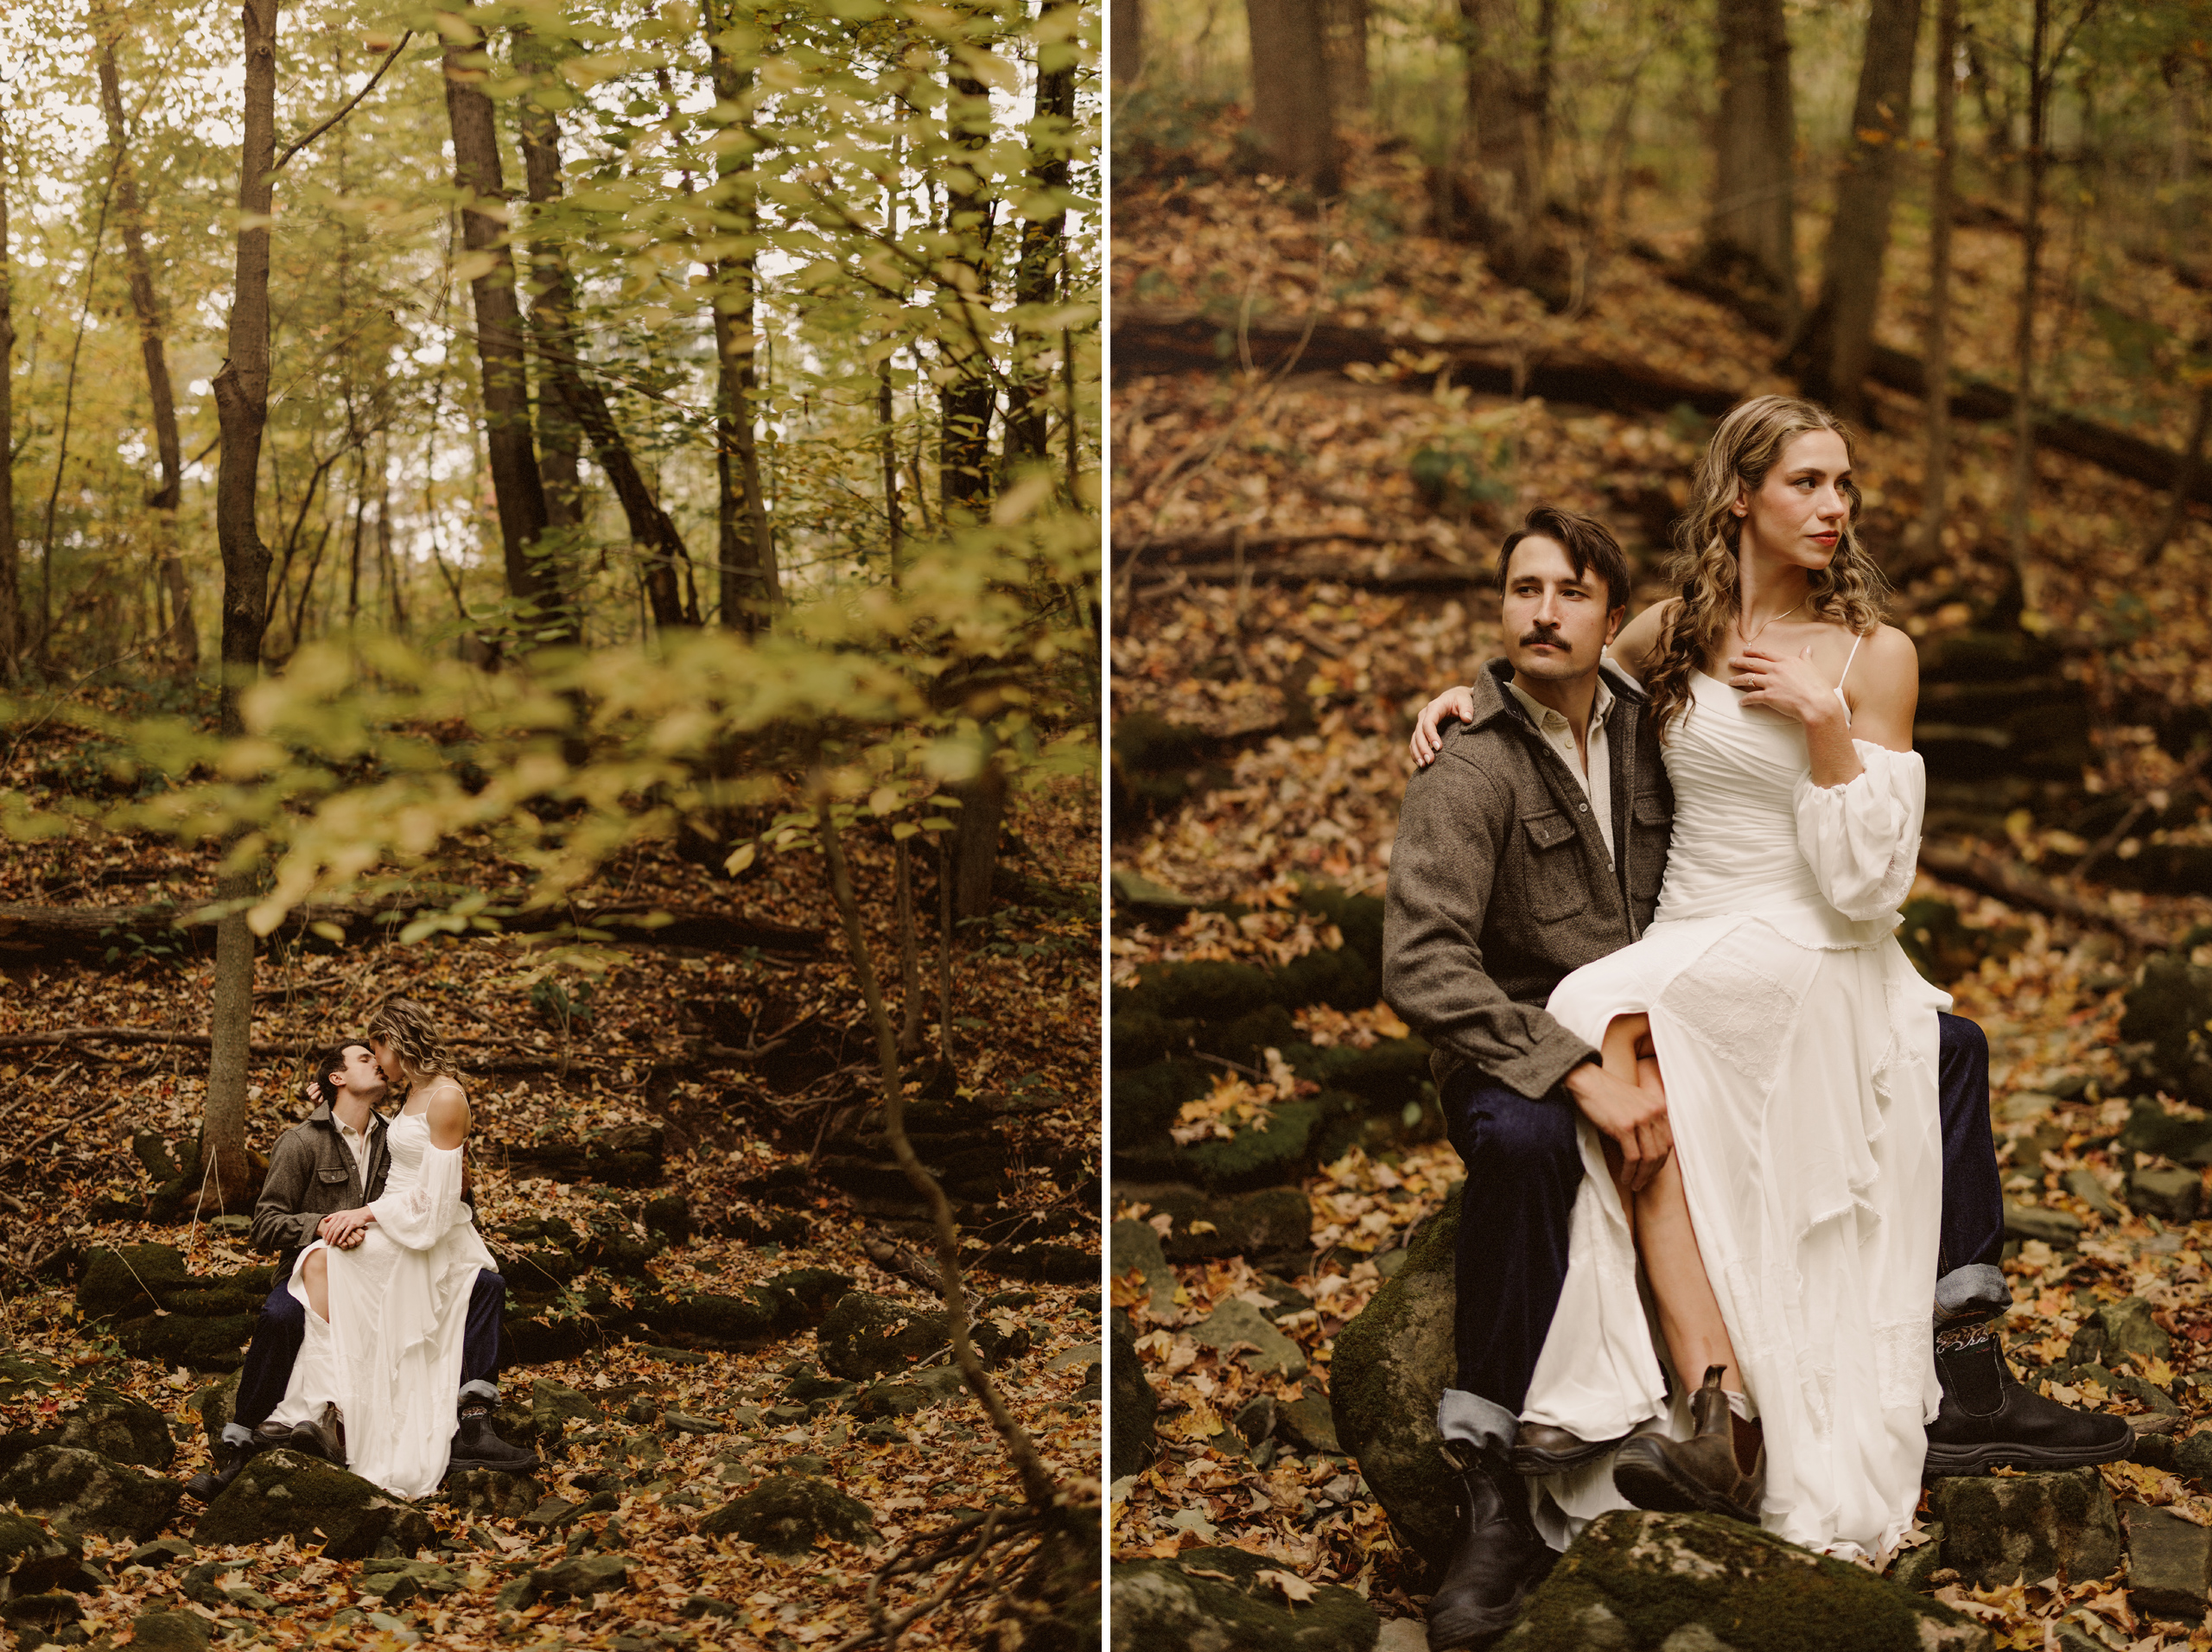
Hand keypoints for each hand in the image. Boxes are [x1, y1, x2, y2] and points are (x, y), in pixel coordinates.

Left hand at [318, 1207, 372, 1247]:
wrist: (363, 1214)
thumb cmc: (351, 1215)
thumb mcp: (341, 1213)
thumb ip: (333, 1216)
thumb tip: (324, 1220)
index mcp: (337, 1215)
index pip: (329, 1225)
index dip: (325, 1232)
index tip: (324, 1238)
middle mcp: (341, 1218)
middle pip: (332, 1229)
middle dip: (328, 1237)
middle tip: (326, 1243)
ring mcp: (347, 1221)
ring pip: (338, 1231)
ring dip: (334, 1239)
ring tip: (332, 1244)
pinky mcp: (353, 1224)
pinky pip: (346, 1232)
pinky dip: (342, 1238)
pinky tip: (340, 1242)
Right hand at [1410, 686, 1477, 766]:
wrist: (1456, 698)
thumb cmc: (1461, 699)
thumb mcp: (1466, 699)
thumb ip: (1467, 708)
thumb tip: (1467, 719)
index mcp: (1434, 707)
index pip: (1428, 722)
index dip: (1431, 736)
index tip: (1439, 748)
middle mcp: (1424, 715)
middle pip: (1419, 733)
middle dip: (1423, 748)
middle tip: (1430, 761)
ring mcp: (1421, 724)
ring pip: (1414, 739)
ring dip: (1417, 753)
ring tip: (1423, 766)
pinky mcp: (1422, 732)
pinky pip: (1415, 743)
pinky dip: (1416, 753)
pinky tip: (1420, 764)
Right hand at [1563, 1061, 1673, 1192]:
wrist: (1587, 1081)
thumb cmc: (1606, 1094)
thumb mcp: (1635, 1102)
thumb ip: (1646, 1118)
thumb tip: (1648, 1146)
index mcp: (1658, 1107)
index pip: (1668, 1141)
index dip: (1661, 1160)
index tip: (1651, 1171)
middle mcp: (1654, 1112)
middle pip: (1661, 1151)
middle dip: (1653, 1171)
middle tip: (1643, 1182)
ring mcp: (1640, 1119)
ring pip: (1649, 1157)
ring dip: (1643, 1175)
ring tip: (1635, 1184)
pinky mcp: (1625, 1127)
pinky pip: (1633, 1157)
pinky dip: (1631, 1171)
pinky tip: (1625, 1177)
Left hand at [1725, 643, 1841, 728]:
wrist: (1818, 704)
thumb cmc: (1818, 687)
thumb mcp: (1812, 668)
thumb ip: (1806, 657)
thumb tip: (1807, 648)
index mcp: (1787, 661)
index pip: (1765, 653)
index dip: (1753, 651)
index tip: (1745, 650)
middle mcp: (1776, 669)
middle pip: (1753, 663)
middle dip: (1739, 661)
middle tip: (1731, 661)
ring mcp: (1771, 682)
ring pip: (1749, 679)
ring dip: (1737, 680)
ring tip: (1730, 681)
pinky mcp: (1768, 696)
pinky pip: (1752, 697)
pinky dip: (1745, 700)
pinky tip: (1741, 702)